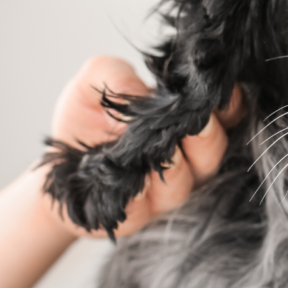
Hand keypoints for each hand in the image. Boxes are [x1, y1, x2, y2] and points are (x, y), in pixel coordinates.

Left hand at [48, 55, 244, 237]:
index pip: (227, 114)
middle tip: (197, 125)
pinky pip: (143, 210)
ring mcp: (164, 190)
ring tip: (163, 153)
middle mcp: (185, 158)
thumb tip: (139, 87)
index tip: (221, 94)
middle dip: (206, 138)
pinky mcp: (135, 215)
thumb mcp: (94, 80)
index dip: (230, 105)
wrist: (57, 160)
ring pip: (184, 183)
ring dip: (175, 168)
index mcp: (186, 121)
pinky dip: (138, 197)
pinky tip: (131, 185)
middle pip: (213, 151)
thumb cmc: (87, 116)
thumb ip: (114, 73)